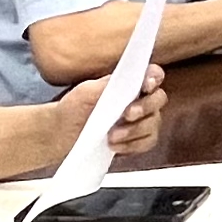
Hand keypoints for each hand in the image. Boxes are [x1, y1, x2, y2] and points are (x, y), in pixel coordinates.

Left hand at [48, 65, 169, 156]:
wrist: (63, 134)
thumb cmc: (74, 108)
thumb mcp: (84, 92)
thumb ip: (106, 85)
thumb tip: (123, 80)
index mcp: (130, 82)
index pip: (153, 75)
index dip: (154, 78)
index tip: (146, 85)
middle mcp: (141, 100)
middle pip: (159, 99)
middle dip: (145, 107)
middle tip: (127, 114)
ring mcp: (142, 121)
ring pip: (154, 123)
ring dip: (135, 130)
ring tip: (112, 136)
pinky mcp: (139, 141)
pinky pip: (147, 142)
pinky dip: (132, 145)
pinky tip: (114, 146)